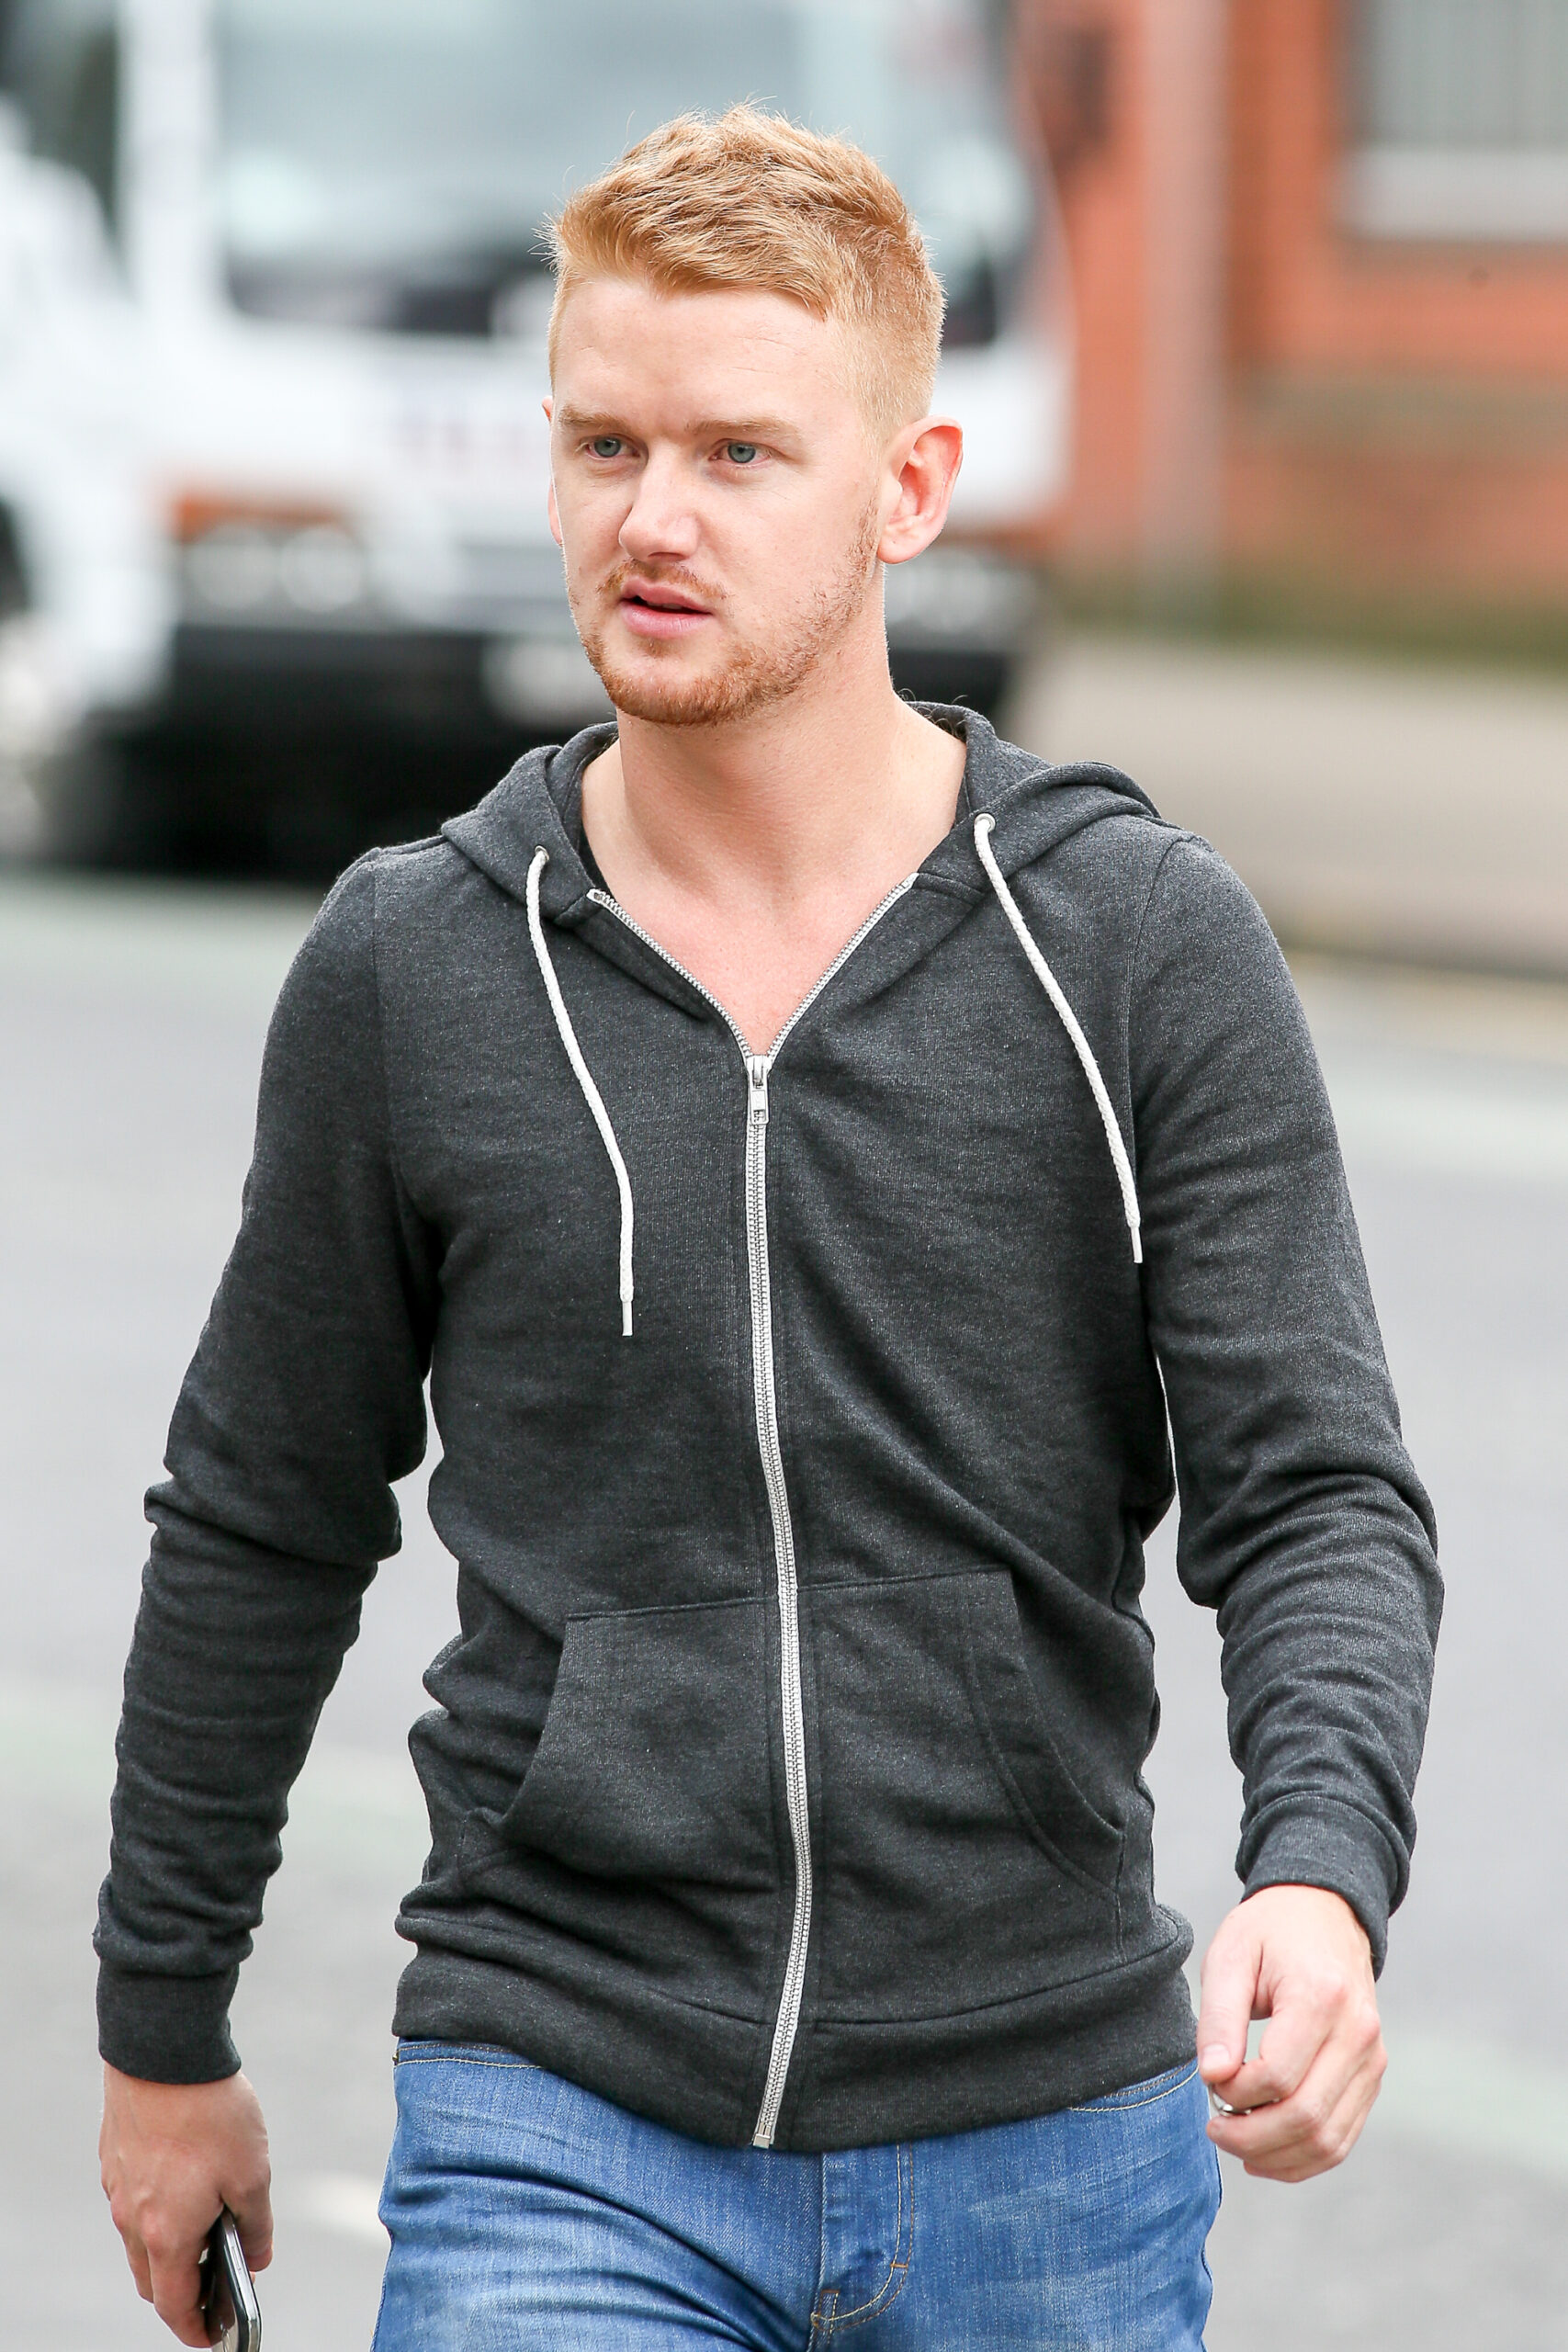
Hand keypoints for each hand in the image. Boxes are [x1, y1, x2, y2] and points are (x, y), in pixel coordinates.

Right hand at [100, 2063, 272, 2345]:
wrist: (163, 2051)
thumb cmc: (210, 2112)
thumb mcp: (253, 2173)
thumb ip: (256, 2226)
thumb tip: (257, 2257)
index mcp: (166, 2234)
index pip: (174, 2304)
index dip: (194, 2327)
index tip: (213, 2335)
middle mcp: (132, 2218)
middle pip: (153, 2276)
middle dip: (183, 2289)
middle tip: (216, 2282)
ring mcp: (118, 2187)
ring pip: (141, 2238)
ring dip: (170, 2245)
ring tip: (211, 2223)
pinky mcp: (114, 2157)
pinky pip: (134, 2200)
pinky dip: (158, 2209)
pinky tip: (189, 2180)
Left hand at [1196, 1884, 1385, 2181]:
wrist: (1325, 1912)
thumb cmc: (1271, 1932)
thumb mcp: (1231, 1955)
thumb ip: (1219, 2017)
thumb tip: (1213, 2076)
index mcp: (1321, 1997)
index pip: (1277, 2076)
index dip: (1235, 2092)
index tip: (1210, 2080)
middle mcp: (1357, 2033)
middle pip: (1306, 2117)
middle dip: (1250, 2137)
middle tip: (1214, 2127)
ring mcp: (1372, 2058)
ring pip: (1328, 2139)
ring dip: (1276, 2157)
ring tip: (1235, 2141)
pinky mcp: (1371, 2076)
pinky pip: (1342, 2137)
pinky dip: (1303, 2158)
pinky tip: (1265, 2153)